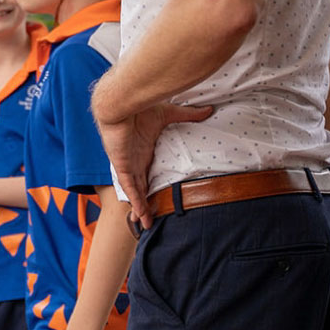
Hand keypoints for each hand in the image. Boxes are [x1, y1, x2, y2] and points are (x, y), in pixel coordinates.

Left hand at [94, 102, 210, 229]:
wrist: (120, 104)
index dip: (151, 188)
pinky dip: (136, 201)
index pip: (148, 175)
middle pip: (141, 188)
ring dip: (140, 208)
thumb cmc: (139, 108)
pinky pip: (130, 187)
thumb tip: (209, 110)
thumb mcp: (168, 114)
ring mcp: (128, 165)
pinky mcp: (123, 165)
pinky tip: (141, 214)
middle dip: (145, 205)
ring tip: (145, 225)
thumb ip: (187, 115)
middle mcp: (135, 162)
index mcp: (143, 152)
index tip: (158, 201)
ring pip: (135, 192)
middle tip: (151, 221)